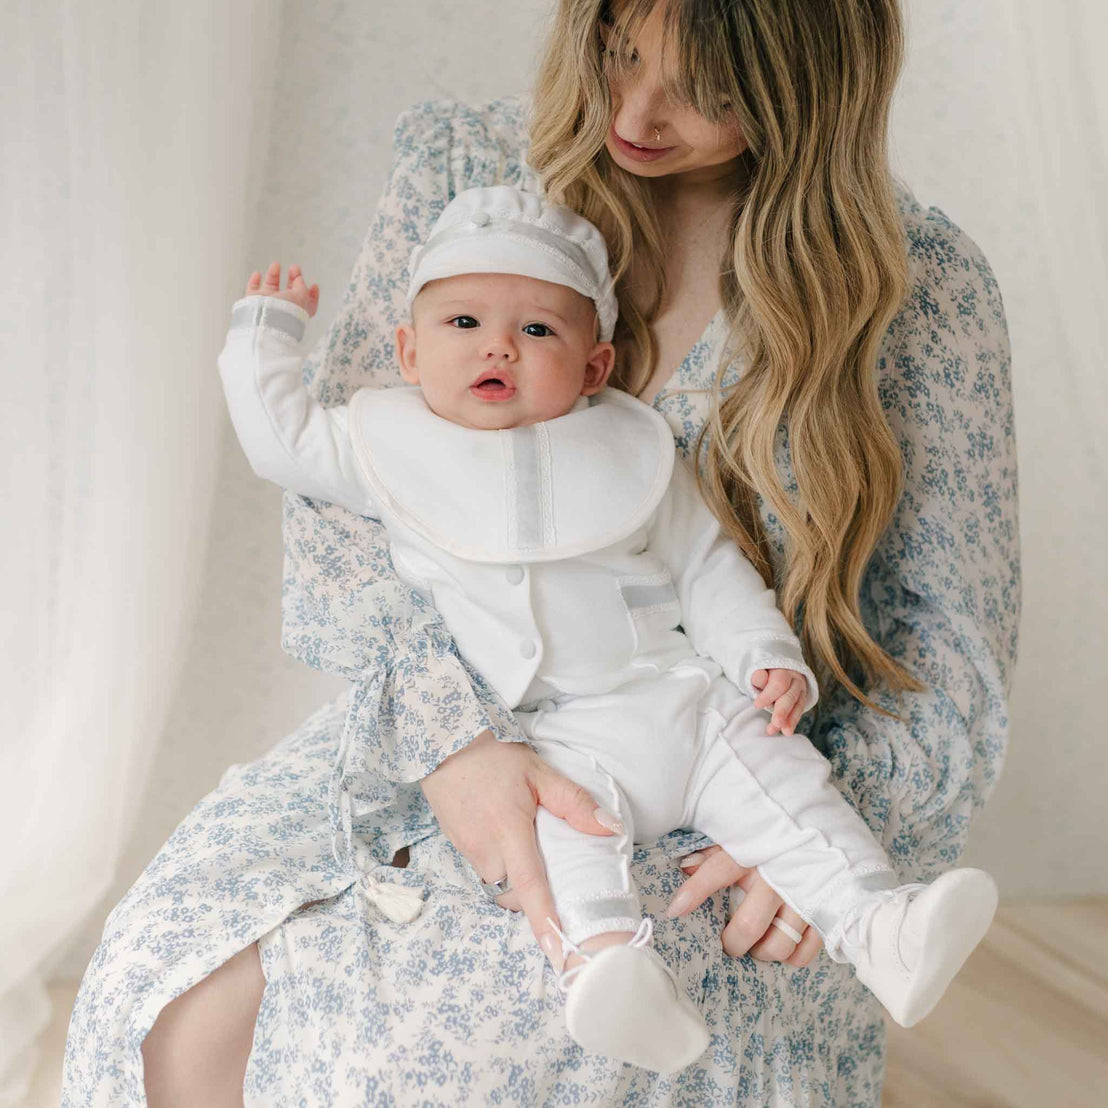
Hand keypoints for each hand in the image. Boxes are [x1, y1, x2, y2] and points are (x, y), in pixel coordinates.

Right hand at [245, 261, 319, 316]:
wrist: (267, 321)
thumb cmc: (287, 312)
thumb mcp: (302, 296)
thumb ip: (302, 286)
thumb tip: (298, 279)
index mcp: (299, 311)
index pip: (308, 303)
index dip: (312, 294)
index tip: (314, 285)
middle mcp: (284, 308)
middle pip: (289, 292)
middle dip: (293, 279)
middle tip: (295, 268)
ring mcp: (268, 305)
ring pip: (271, 288)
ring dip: (274, 275)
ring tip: (276, 265)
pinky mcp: (254, 302)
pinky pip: (252, 290)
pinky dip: (254, 281)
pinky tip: (257, 274)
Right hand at [419, 729, 621, 970]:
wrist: (443, 743)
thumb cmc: (493, 755)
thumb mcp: (539, 772)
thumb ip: (573, 802)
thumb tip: (608, 829)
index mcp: (508, 831)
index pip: (531, 886)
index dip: (546, 921)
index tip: (558, 952)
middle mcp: (485, 848)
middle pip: (515, 890)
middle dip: (533, 888)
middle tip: (551, 861)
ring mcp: (467, 849)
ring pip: (499, 880)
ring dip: (516, 873)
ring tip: (528, 843)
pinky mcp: (456, 844)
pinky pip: (485, 866)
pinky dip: (500, 860)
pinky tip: (506, 833)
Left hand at [667, 844, 822, 966]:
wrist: (823, 830)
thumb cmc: (773, 836)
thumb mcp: (741, 835)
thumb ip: (714, 852)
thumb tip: (685, 867)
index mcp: (754, 852)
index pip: (718, 871)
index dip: (694, 892)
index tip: (674, 911)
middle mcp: (778, 877)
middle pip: (749, 926)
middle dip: (732, 943)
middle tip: (728, 942)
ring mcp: (803, 896)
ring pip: (779, 945)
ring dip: (762, 952)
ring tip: (756, 945)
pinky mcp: (824, 911)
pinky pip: (806, 950)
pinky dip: (792, 956)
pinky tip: (783, 944)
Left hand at [751, 667, 806, 735]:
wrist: (778, 670)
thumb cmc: (765, 673)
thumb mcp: (760, 672)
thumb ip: (759, 676)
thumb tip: (759, 677)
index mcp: (783, 670)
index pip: (778, 683)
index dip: (768, 695)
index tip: (757, 705)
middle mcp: (795, 679)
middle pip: (790, 696)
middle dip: (783, 711)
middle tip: (776, 723)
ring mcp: (800, 689)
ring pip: (797, 705)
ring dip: (790, 720)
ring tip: (784, 732)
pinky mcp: (802, 699)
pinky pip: (799, 711)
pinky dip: (793, 722)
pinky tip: (787, 731)